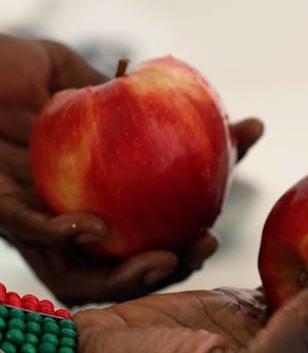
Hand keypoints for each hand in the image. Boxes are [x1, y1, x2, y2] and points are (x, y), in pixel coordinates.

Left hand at [0, 34, 262, 304]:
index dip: (195, 199)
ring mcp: (26, 219)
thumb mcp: (65, 73)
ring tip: (165, 261)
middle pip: (121, 262)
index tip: (237, 168)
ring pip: (78, 275)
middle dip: (169, 265)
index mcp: (86, 188)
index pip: (151, 211)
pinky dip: (64, 240)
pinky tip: (95, 227)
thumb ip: (111, 92)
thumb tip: (173, 93)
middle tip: (205, 244)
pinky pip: (31, 236)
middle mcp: (61, 214)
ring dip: (126, 279)